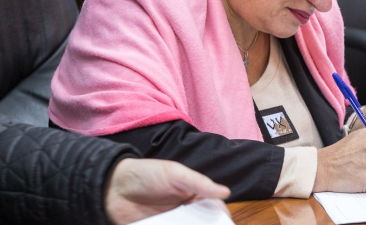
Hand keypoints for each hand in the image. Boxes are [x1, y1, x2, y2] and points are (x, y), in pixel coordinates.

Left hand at [105, 158, 230, 224]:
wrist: (112, 187)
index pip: (214, 209)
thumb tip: (225, 192)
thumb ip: (200, 184)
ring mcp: (170, 224)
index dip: (221, 217)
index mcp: (194, 196)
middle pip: (202, 224)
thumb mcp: (176, 174)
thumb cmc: (148, 174)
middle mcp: (185, 213)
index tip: (225, 222)